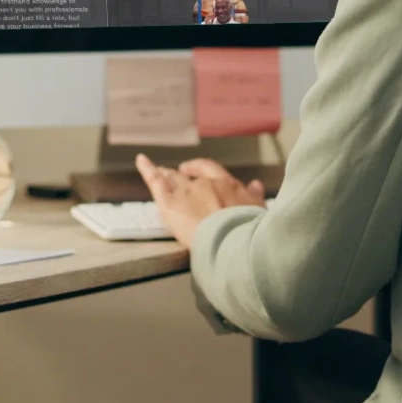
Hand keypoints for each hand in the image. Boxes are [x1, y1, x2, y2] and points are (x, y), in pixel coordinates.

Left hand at [134, 155, 264, 248]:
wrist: (235, 241)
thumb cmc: (250, 231)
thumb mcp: (259, 211)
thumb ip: (254, 197)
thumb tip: (255, 185)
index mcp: (228, 185)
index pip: (211, 171)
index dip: (200, 169)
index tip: (195, 170)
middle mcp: (206, 184)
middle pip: (189, 177)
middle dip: (183, 175)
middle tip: (177, 173)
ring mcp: (188, 192)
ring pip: (173, 179)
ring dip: (165, 175)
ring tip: (158, 171)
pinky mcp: (171, 203)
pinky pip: (156, 182)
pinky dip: (147, 170)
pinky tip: (141, 161)